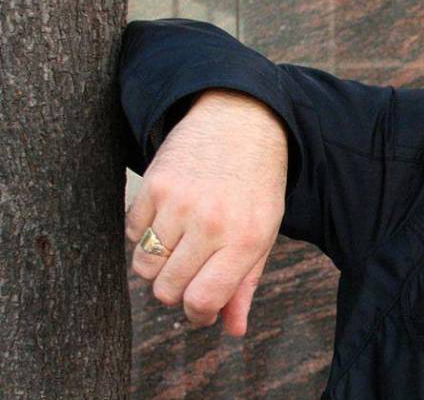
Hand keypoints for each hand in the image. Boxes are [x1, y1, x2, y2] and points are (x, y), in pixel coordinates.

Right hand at [125, 88, 287, 335]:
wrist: (240, 120)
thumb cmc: (256, 183)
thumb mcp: (264, 233)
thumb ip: (245, 284)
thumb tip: (231, 330)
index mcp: (245, 239)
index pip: (201, 300)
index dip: (196, 314)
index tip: (199, 308)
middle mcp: (211, 223)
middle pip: (167, 289)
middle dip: (176, 289)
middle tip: (191, 270)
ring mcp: (178, 203)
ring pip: (144, 266)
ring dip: (157, 264)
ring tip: (181, 242)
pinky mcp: (153, 185)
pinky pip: (131, 234)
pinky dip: (144, 235)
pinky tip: (168, 217)